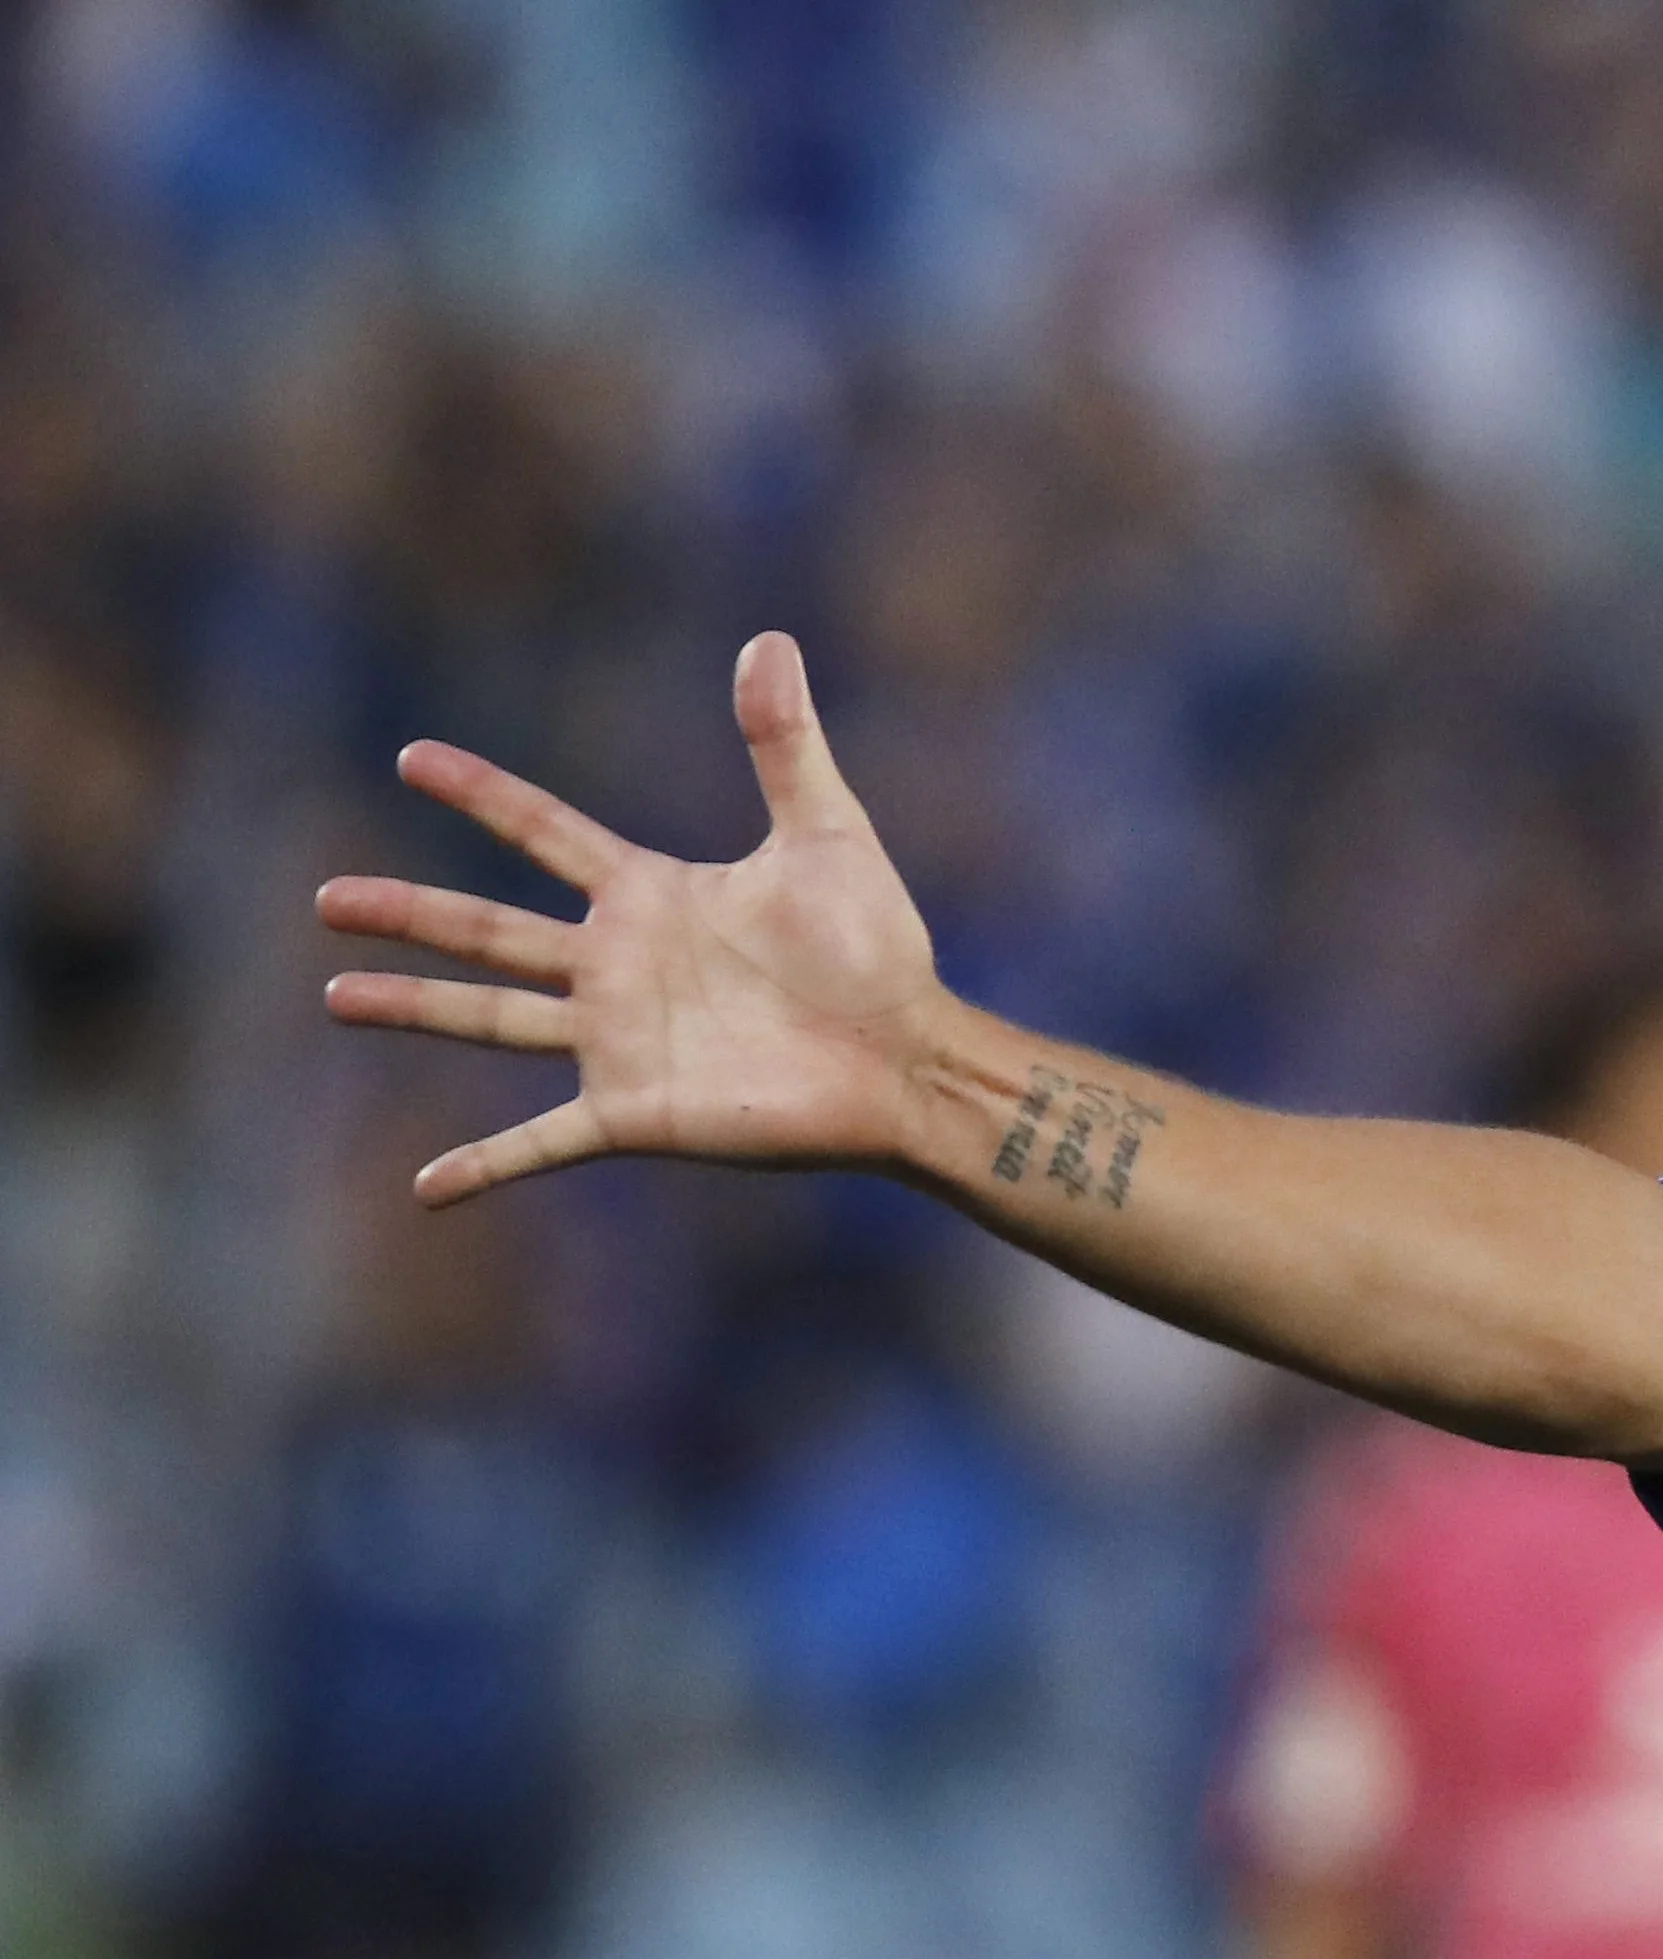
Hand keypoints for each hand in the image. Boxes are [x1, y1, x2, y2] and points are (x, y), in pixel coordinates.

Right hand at [315, 633, 949, 1203]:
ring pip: (491, 1019)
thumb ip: (785, 744)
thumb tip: (770, 640)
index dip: (481, 795)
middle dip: (409, 911)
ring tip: (337, 993)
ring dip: (414, 1007)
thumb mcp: (826, 835)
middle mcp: (618, 966)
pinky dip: (487, 1165)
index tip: (411, 757)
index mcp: (651, 896)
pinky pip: (543, 1143)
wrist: (909, 1055)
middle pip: (488, 929)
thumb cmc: (880, 950)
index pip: (545, 832)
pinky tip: (427, 1188)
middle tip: (328, 897)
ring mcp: (619, 1040)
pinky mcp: (636, 1111)